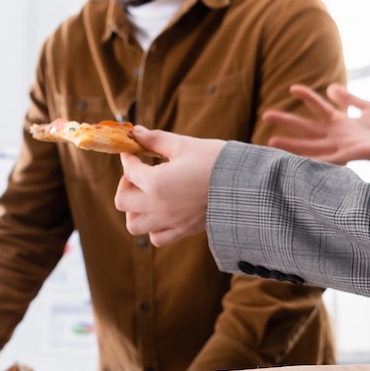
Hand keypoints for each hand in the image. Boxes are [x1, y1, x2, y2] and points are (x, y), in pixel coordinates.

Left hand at [116, 127, 224, 247]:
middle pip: (122, 201)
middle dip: (126, 184)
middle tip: (138, 174)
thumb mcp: (185, 144)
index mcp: (156, 183)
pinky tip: (162, 211)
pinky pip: (157, 237)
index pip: (129, 171)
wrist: (247, 184)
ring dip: (134, 210)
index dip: (128, 157)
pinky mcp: (184, 231)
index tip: (133, 151)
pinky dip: (153, 227)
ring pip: (135, 225)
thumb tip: (136, 132)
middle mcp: (159, 207)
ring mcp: (171, 222)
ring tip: (147, 196)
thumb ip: (156, 140)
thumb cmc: (216, 160)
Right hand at [262, 84, 369, 164]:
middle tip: (265, 115)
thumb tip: (330, 88)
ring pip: (310, 146)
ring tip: (270, 141)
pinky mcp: (350, 156)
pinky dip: (311, 161)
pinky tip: (297, 161)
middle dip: (287, 122)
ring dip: (291, 145)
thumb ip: (348, 99)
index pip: (318, 108)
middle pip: (307, 128)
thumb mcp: (368, 107)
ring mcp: (342, 146)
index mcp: (342, 123)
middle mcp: (338, 136)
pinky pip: (326, 160)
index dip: (306, 97)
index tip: (291, 87)